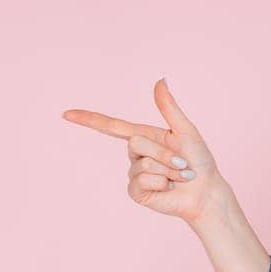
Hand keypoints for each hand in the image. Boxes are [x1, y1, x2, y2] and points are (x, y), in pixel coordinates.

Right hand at [62, 77, 229, 225]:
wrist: (205, 191)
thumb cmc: (198, 160)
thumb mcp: (184, 130)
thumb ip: (168, 107)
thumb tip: (160, 80)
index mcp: (143, 135)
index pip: (110, 126)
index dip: (87, 119)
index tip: (66, 114)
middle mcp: (135, 154)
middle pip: (136, 143)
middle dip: (164, 153)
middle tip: (182, 162)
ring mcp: (134, 174)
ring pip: (143, 164)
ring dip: (168, 170)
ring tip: (179, 176)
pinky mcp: (136, 192)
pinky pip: (142, 181)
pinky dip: (161, 183)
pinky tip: (169, 188)